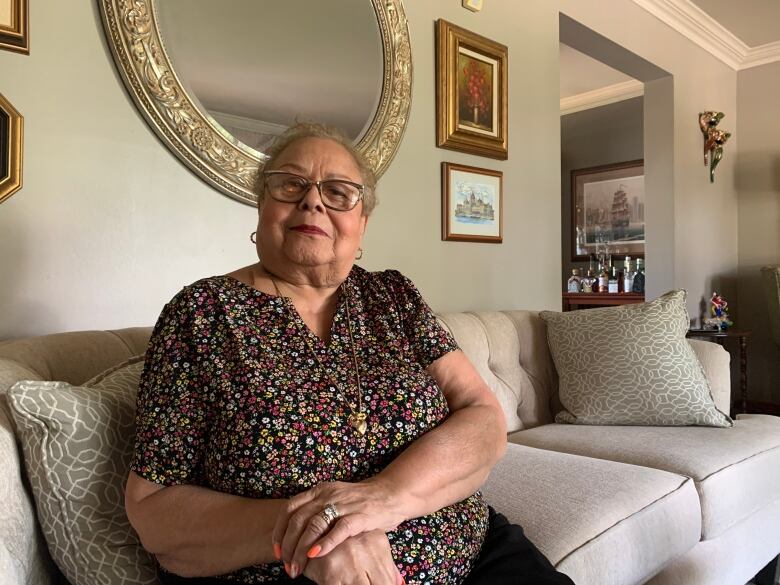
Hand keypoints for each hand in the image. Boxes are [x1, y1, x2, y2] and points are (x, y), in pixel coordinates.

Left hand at [273, 480, 404, 577]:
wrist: (391, 494)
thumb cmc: (360, 502)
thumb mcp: (334, 500)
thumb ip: (316, 511)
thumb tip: (294, 537)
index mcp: (319, 490)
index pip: (290, 509)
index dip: (280, 531)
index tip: (278, 551)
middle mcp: (328, 495)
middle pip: (299, 520)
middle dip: (289, 546)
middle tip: (287, 566)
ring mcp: (343, 504)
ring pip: (314, 525)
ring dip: (302, 549)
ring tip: (297, 567)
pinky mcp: (359, 515)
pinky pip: (338, 529)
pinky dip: (325, 543)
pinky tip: (315, 555)